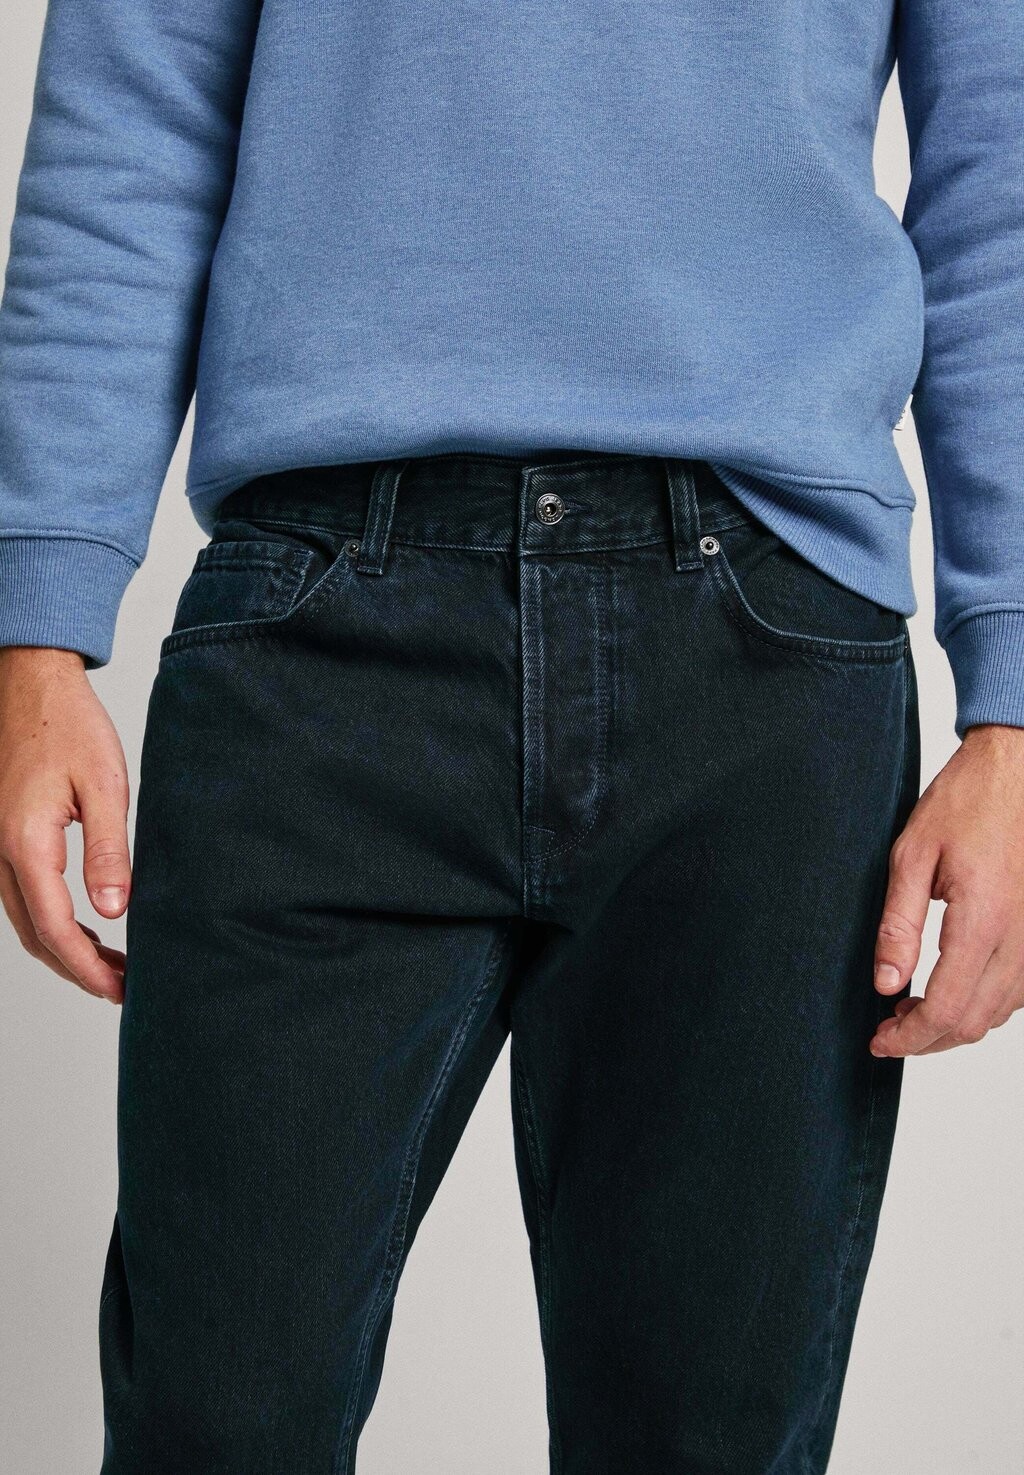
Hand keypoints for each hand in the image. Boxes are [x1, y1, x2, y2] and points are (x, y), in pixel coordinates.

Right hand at [0, 647, 127, 1001]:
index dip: (88, 968)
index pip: (55, 928)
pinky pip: (24, 897)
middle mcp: (1, 852)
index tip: (120, 989)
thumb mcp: (105, 784)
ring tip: (113, 967)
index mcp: (26, 843)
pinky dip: (53, 924)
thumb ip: (108, 850)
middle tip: (123, 989)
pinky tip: (88, 928)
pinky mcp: (5, 838)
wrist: (32, 684)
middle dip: (79, 970)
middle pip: (36, 936)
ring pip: (26, 921)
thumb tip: (114, 910)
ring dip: (66, 950)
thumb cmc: (69, 726)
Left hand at [871, 723, 1023, 1055]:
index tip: (879, 1041)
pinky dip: (981, 1004)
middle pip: (973, 1022)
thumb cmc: (966, 803)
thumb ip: (898, 924)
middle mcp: (1020, 939)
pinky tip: (950, 989)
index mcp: (984, 921)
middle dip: (926, 1039)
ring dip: (954, 1024)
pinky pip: (1017, 993)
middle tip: (887, 1030)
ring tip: (910, 1009)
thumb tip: (885, 983)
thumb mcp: (912, 855)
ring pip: (998, 1014)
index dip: (909, 1037)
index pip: (946, 1008)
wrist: (1016, 772)